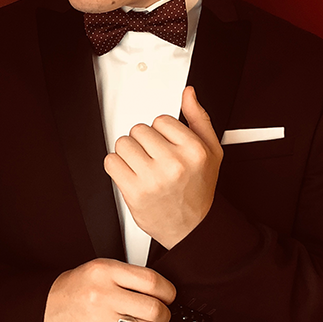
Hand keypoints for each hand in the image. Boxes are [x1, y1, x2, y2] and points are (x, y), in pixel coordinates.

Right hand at [43, 258, 175, 321]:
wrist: (44, 312)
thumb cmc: (74, 290)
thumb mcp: (98, 270)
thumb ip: (127, 275)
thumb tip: (160, 287)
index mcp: (105, 272)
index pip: (151, 280)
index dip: (168, 291)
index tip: (169, 295)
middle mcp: (104, 295)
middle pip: (154, 308)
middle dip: (164, 313)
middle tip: (161, 313)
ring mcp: (101, 320)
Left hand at [104, 86, 222, 248]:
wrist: (193, 227)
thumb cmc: (200, 189)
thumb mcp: (211, 151)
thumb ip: (199, 119)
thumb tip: (188, 93)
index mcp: (194, 150)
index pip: (161, 120)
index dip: (161, 132)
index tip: (166, 146)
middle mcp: (174, 163)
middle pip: (139, 130)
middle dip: (144, 142)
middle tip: (154, 158)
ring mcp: (153, 179)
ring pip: (123, 143)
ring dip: (129, 153)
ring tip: (142, 166)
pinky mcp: (134, 192)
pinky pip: (111, 162)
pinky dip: (117, 166)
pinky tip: (131, 174)